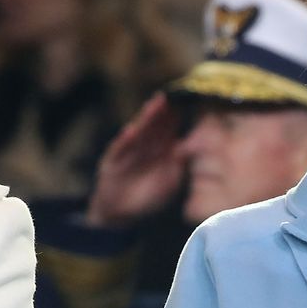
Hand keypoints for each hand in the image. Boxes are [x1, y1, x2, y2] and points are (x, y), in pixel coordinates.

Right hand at [85, 93, 183, 226]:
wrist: (122, 213)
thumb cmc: (149, 196)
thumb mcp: (170, 180)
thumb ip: (180, 164)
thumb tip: (193, 148)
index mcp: (161, 147)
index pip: (170, 126)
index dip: (178, 113)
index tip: (188, 100)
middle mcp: (145, 144)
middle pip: (156, 123)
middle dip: (164, 109)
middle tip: (172, 95)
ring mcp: (129, 150)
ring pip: (140, 131)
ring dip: (147, 118)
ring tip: (154, 105)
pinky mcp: (113, 161)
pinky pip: (120, 149)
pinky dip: (125, 141)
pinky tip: (131, 131)